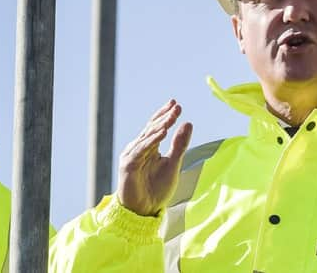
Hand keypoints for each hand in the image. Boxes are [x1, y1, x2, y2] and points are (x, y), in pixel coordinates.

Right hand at [117, 99, 192, 215]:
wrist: (145, 211)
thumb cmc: (157, 189)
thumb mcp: (173, 163)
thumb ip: (180, 144)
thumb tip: (188, 122)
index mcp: (149, 147)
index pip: (157, 126)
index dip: (165, 115)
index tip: (176, 104)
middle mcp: (139, 149)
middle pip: (152, 128)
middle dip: (164, 117)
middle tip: (176, 106)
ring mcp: (132, 156)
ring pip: (147, 137)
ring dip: (159, 126)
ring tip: (171, 117)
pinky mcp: (128, 166)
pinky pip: (140, 151)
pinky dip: (151, 142)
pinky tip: (162, 134)